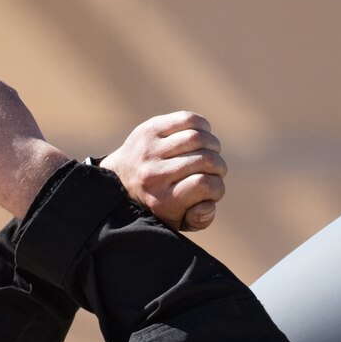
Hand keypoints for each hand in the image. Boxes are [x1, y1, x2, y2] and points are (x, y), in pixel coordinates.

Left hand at [100, 111, 226, 230]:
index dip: (217, 187)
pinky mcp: (150, 129)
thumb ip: (200, 219)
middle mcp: (153, 175)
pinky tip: (202, 135)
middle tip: (216, 170)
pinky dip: (203, 126)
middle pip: (205, 160)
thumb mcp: (178, 221)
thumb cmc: (159, 203)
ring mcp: (149, 149)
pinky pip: (187, 119)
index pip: (204, 184)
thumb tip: (209, 205)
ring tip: (211, 152)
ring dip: (213, 145)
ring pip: (197, 138)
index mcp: (161, 201)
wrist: (121, 182)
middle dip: (219, 166)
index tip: (213, 189)